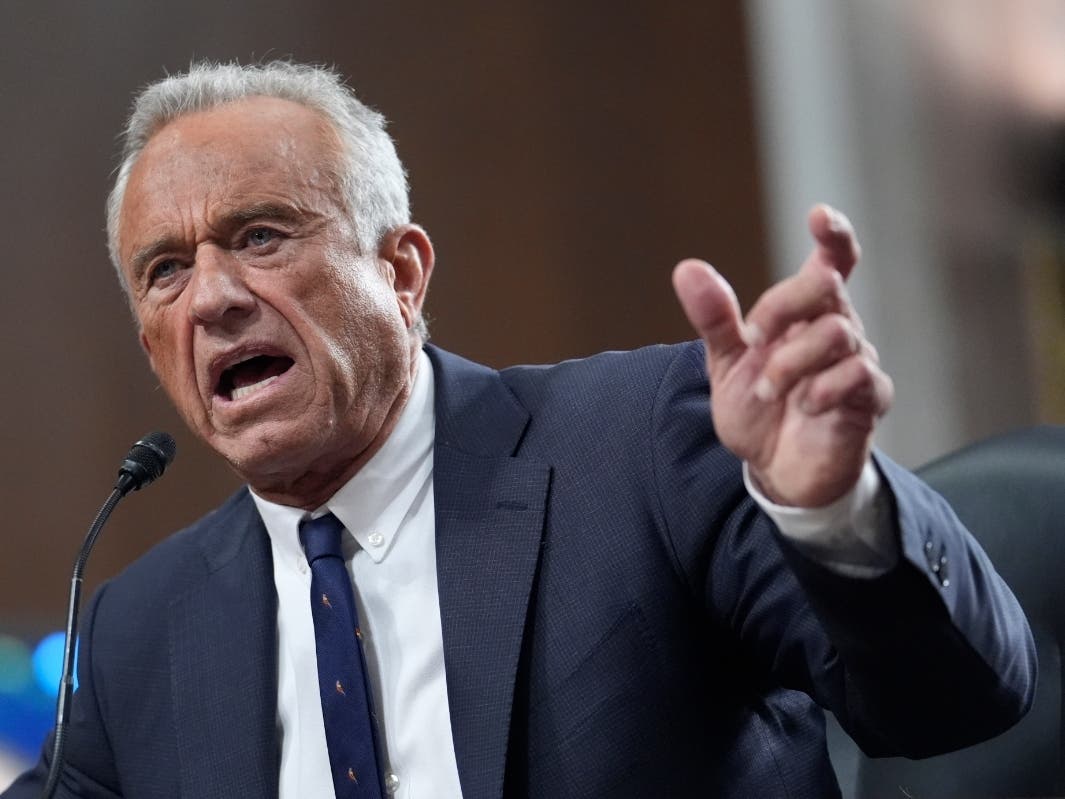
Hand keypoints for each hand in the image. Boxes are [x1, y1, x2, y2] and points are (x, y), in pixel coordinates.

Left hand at [672, 204, 892, 507]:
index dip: (832, 235)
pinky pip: (858, 375)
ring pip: (838, 331)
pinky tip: (804, 406)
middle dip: (782, 307)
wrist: (775, 469)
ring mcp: (858, 361)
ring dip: (790, 362)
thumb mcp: (725, 363)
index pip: (833, 262)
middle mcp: (837, 329)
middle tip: (754, 341)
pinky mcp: (869, 399)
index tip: (818, 216)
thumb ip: (714, 318)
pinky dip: (820, 389)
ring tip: (768, 391)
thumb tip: (687, 268)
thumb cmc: (759, 410)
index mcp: (804, 314)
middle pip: (827, 286)